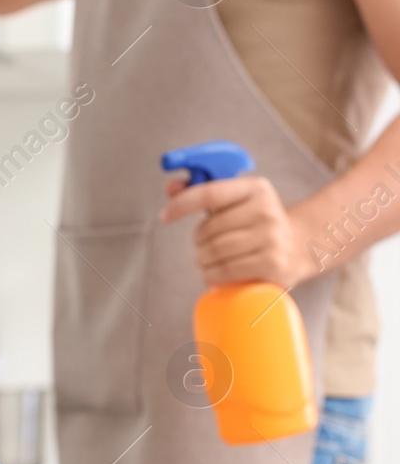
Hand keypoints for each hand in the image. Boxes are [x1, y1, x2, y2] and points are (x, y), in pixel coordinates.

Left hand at [159, 174, 319, 287]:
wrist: (299, 247)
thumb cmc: (256, 223)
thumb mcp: (235, 202)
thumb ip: (202, 192)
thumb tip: (170, 188)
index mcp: (255, 188)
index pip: (209, 194)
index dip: (181, 204)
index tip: (165, 216)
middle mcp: (266, 210)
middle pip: (209, 228)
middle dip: (197, 240)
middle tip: (202, 245)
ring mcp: (272, 237)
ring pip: (215, 251)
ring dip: (202, 259)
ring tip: (206, 260)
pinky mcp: (273, 263)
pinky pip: (227, 270)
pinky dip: (213, 274)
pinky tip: (214, 273)